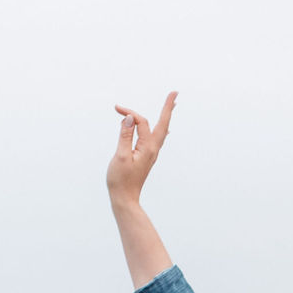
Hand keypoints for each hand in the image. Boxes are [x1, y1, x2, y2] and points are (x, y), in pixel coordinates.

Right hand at [108, 91, 175, 205]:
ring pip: (161, 131)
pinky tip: (163, 129)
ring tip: (172, 105)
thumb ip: (125, 135)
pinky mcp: (147, 157)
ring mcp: (151, 154)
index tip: (117, 108)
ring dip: (166, 117)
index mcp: (147, 148)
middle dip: (168, 108)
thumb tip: (130, 118)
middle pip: (163, 124)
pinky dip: (160, 128)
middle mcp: (153, 149)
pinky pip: (156, 138)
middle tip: (175, 93)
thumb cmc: (120, 180)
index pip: (141, 122)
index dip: (129, 113)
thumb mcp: (120, 156)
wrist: (125, 199)